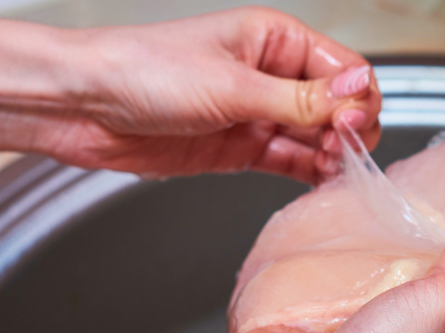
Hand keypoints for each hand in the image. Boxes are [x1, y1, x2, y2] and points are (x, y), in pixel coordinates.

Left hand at [0, 8, 380, 183]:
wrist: (86, 108)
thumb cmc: (143, 71)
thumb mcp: (232, 85)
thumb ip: (300, 97)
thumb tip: (358, 91)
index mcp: (275, 40)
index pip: (344, 68)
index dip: (357, 98)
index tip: (351, 125)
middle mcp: (273, 75)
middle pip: (338, 105)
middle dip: (349, 129)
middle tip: (343, 151)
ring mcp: (260, 114)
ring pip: (319, 137)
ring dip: (334, 155)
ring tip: (334, 170)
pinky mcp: (245, 147)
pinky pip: (293, 161)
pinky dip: (311, 172)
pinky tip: (321, 181)